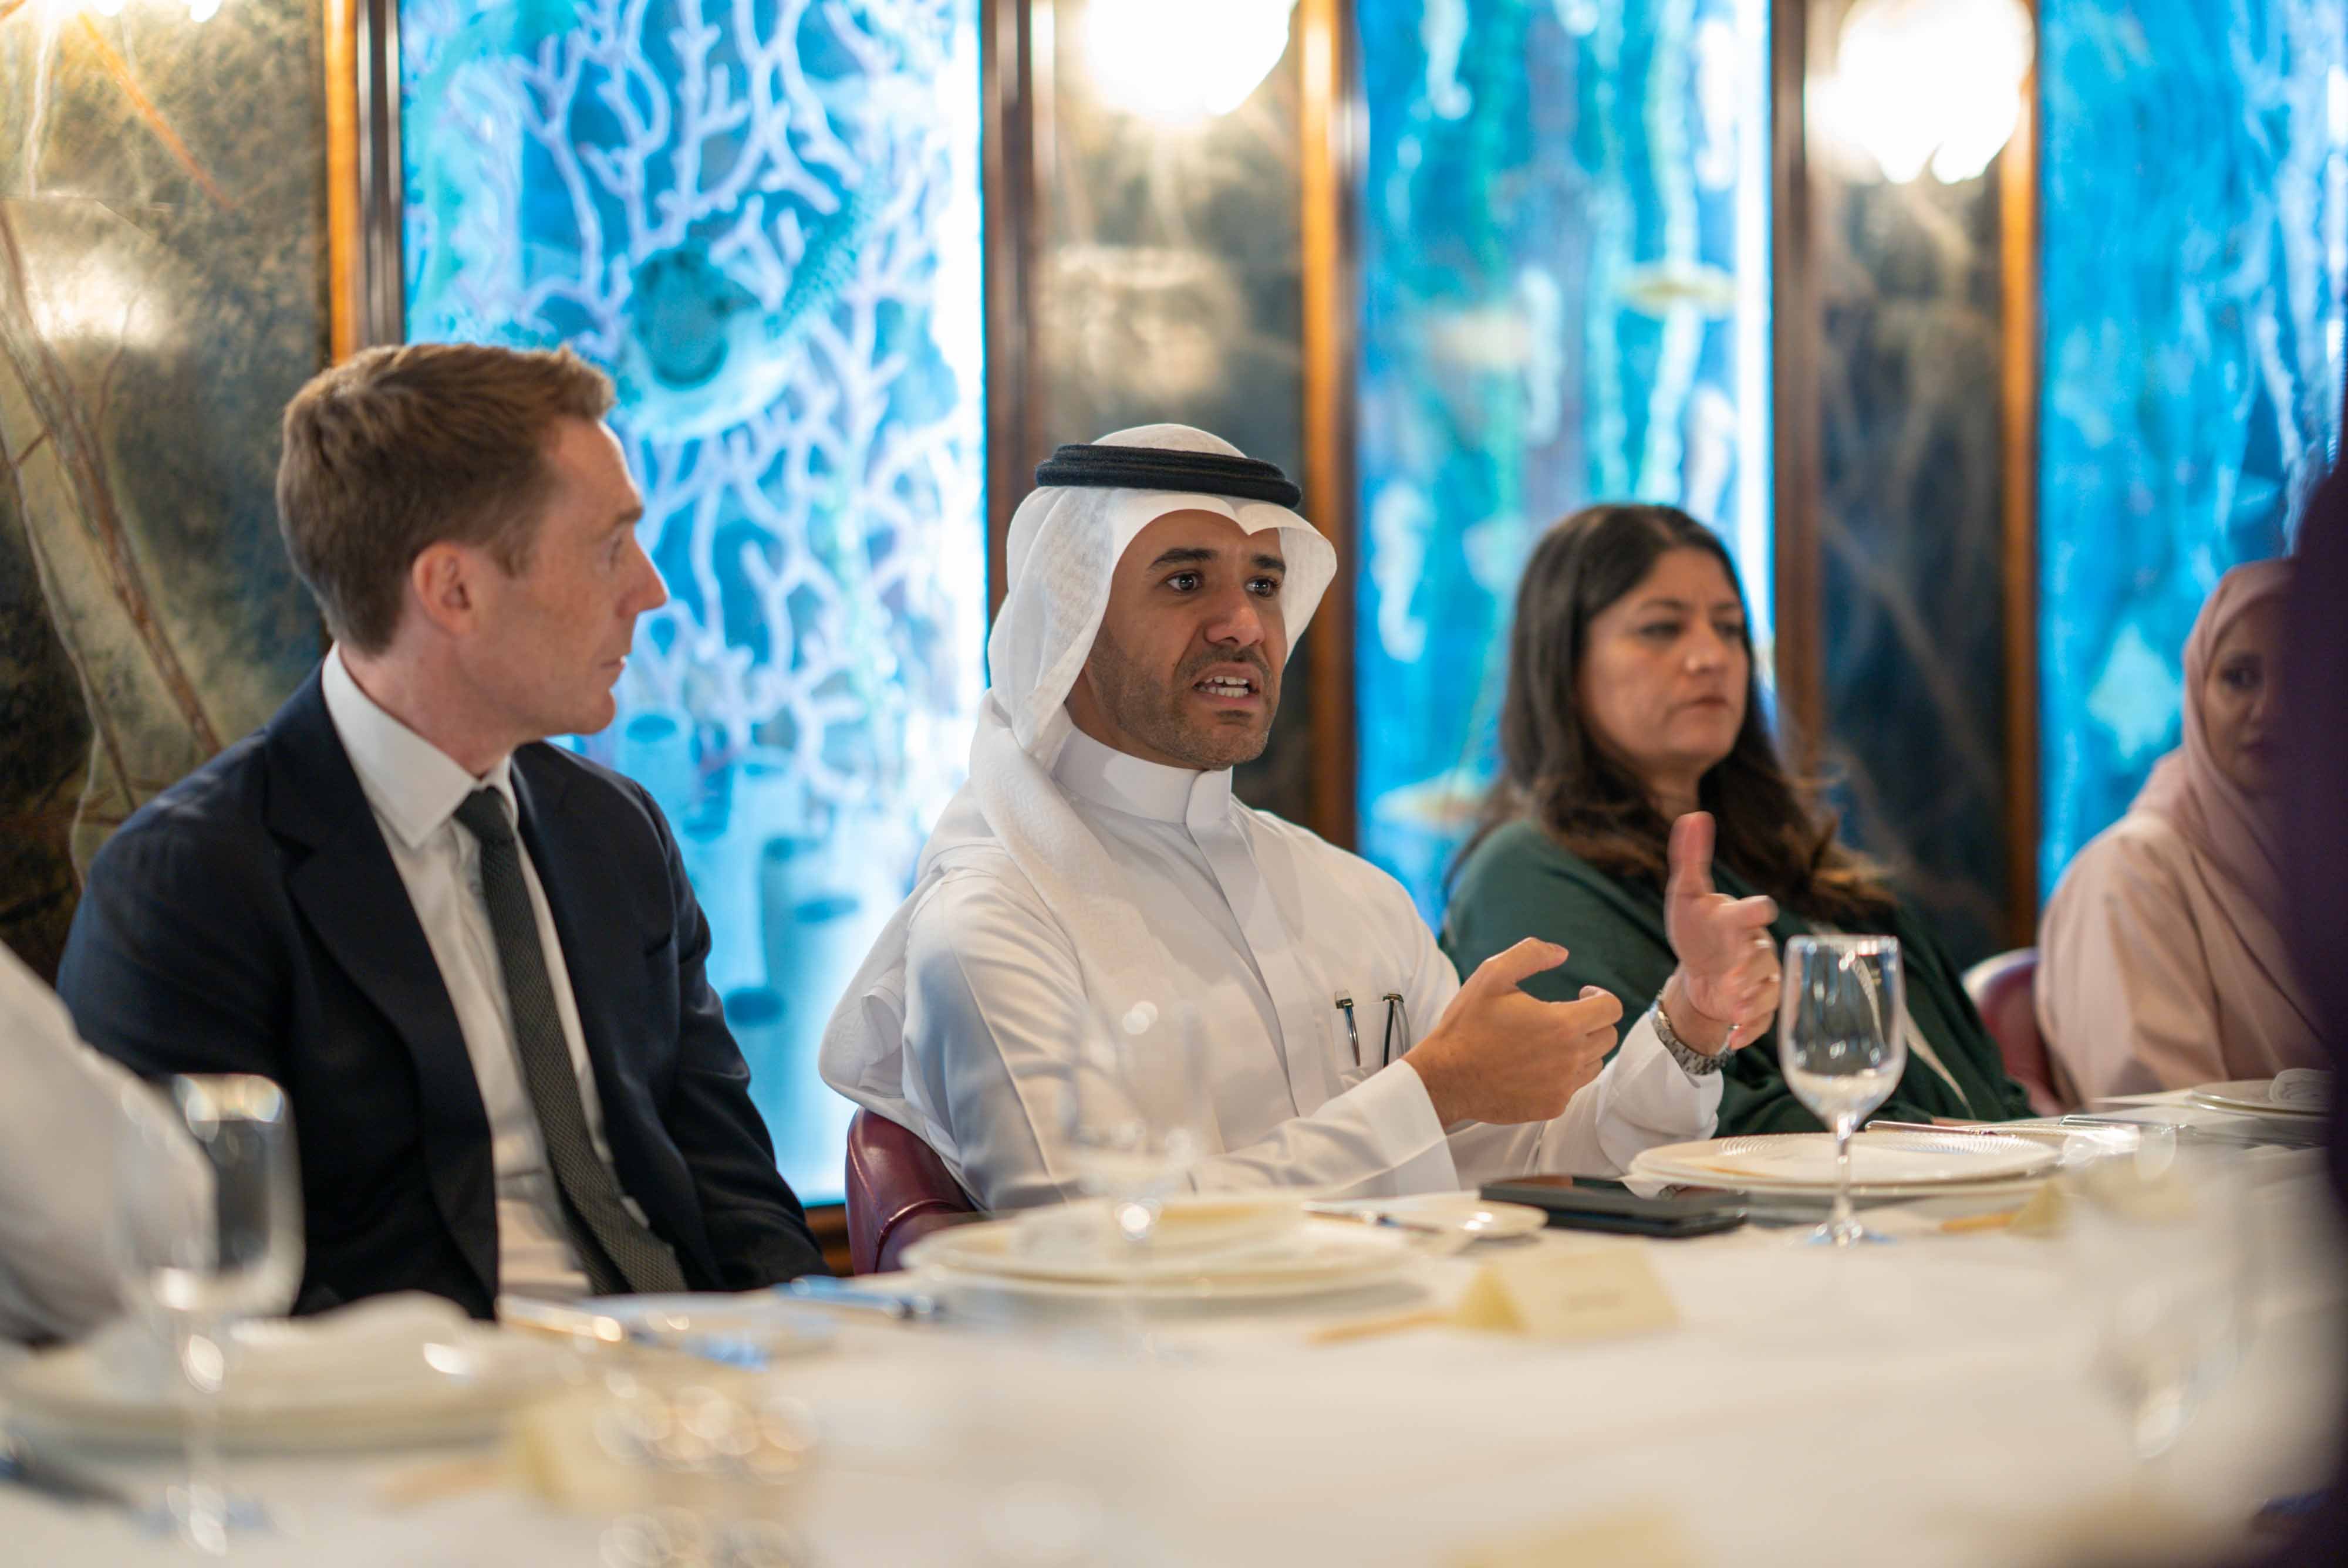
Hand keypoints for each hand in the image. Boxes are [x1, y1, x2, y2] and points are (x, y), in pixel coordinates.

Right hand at [1403, 939, 1623, 1124]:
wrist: (1445, 1078)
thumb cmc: (1468, 1025)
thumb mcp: (1492, 975)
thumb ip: (1531, 954)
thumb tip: (1562, 953)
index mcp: (1562, 1025)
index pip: (1611, 1009)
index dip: (1601, 995)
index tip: (1583, 993)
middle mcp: (1570, 1059)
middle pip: (1608, 1036)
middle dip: (1593, 1021)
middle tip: (1565, 1015)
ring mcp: (1563, 1087)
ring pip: (1595, 1063)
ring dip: (1582, 1048)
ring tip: (1551, 1040)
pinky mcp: (1552, 1107)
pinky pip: (1573, 1087)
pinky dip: (1563, 1074)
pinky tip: (1536, 1064)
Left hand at [1661, 812, 1779, 1053]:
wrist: (1697, 966)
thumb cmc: (1696, 927)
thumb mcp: (1685, 895)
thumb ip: (1690, 858)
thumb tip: (1694, 815)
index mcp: (1739, 919)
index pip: (1757, 911)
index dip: (1757, 910)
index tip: (1758, 910)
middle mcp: (1755, 947)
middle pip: (1763, 955)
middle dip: (1750, 967)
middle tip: (1731, 979)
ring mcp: (1759, 979)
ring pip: (1768, 990)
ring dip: (1753, 1001)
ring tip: (1733, 1007)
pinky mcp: (1755, 1006)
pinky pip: (1763, 1021)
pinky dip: (1749, 1032)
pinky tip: (1732, 1040)